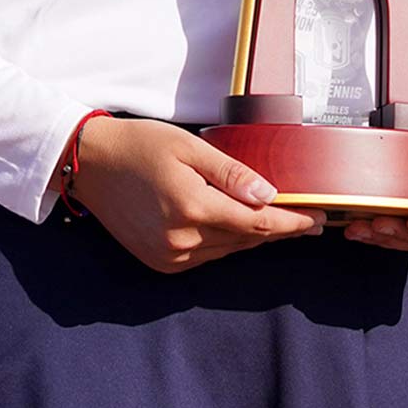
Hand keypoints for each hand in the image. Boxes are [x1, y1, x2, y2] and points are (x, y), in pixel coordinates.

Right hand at [68, 117, 322, 273]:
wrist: (89, 163)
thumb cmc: (139, 145)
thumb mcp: (190, 147)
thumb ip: (232, 173)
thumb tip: (270, 196)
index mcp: (192, 208)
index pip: (258, 224)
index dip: (292, 223)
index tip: (319, 219)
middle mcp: (181, 240)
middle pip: (246, 241)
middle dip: (279, 230)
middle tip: (311, 221)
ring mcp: (168, 255)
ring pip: (227, 250)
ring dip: (253, 238)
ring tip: (280, 223)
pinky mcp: (159, 262)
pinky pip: (205, 256)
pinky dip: (225, 244)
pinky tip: (238, 228)